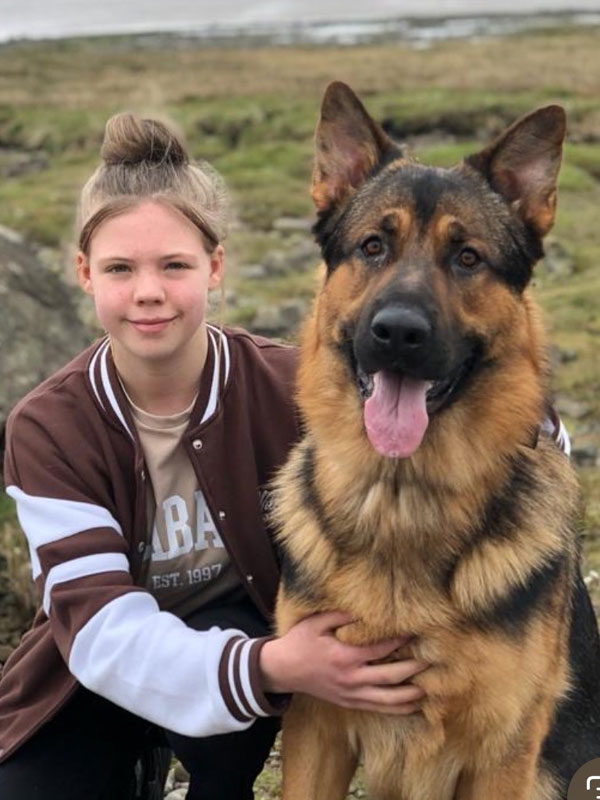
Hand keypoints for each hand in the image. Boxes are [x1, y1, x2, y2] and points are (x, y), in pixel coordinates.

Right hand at [259, 610, 426, 713]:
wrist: (283, 671)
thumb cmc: (300, 642)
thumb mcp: (316, 622)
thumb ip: (340, 616)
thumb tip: (364, 610)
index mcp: (345, 656)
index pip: (380, 648)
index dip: (400, 640)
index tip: (416, 631)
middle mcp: (351, 678)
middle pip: (391, 676)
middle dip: (413, 669)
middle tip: (432, 660)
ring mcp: (351, 694)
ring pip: (387, 699)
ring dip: (410, 695)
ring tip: (429, 689)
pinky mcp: (349, 703)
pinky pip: (378, 709)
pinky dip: (397, 708)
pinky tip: (412, 705)